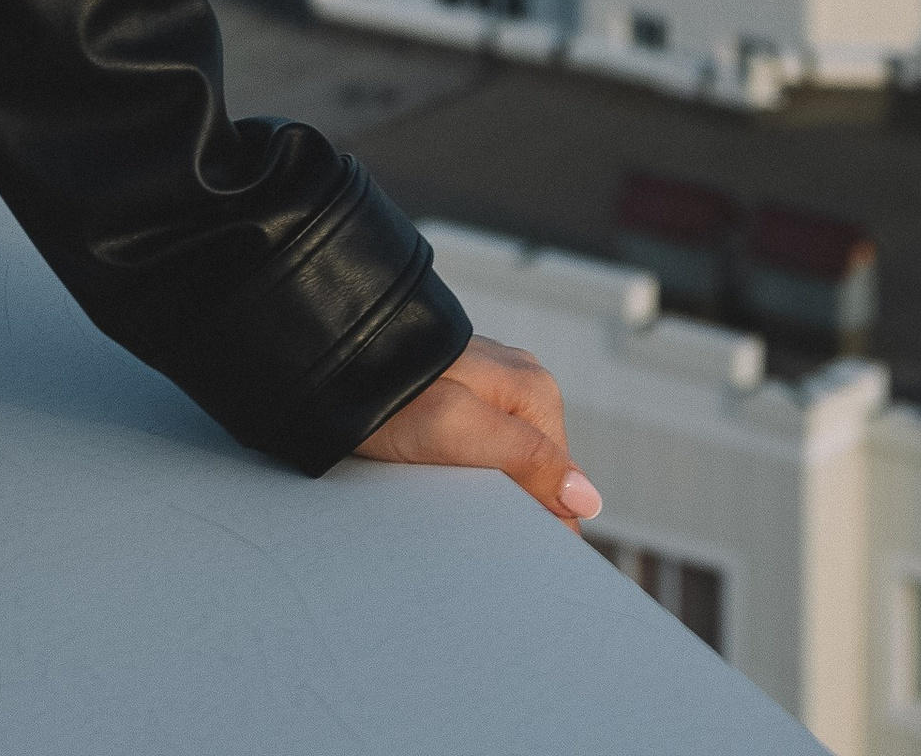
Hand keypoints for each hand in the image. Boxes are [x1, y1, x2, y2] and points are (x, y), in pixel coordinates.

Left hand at [354, 333, 601, 525]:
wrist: (331, 359)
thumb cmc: (390, 399)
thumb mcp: (459, 430)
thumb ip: (527, 459)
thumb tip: (589, 500)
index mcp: (535, 391)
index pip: (563, 486)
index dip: (542, 530)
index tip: (513, 561)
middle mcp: (521, 384)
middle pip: (539, 475)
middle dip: (517, 511)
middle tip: (478, 540)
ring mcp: (492, 387)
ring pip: (512, 466)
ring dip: (493, 497)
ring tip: (459, 517)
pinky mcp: (461, 396)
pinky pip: (485, 451)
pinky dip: (473, 478)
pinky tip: (449, 491)